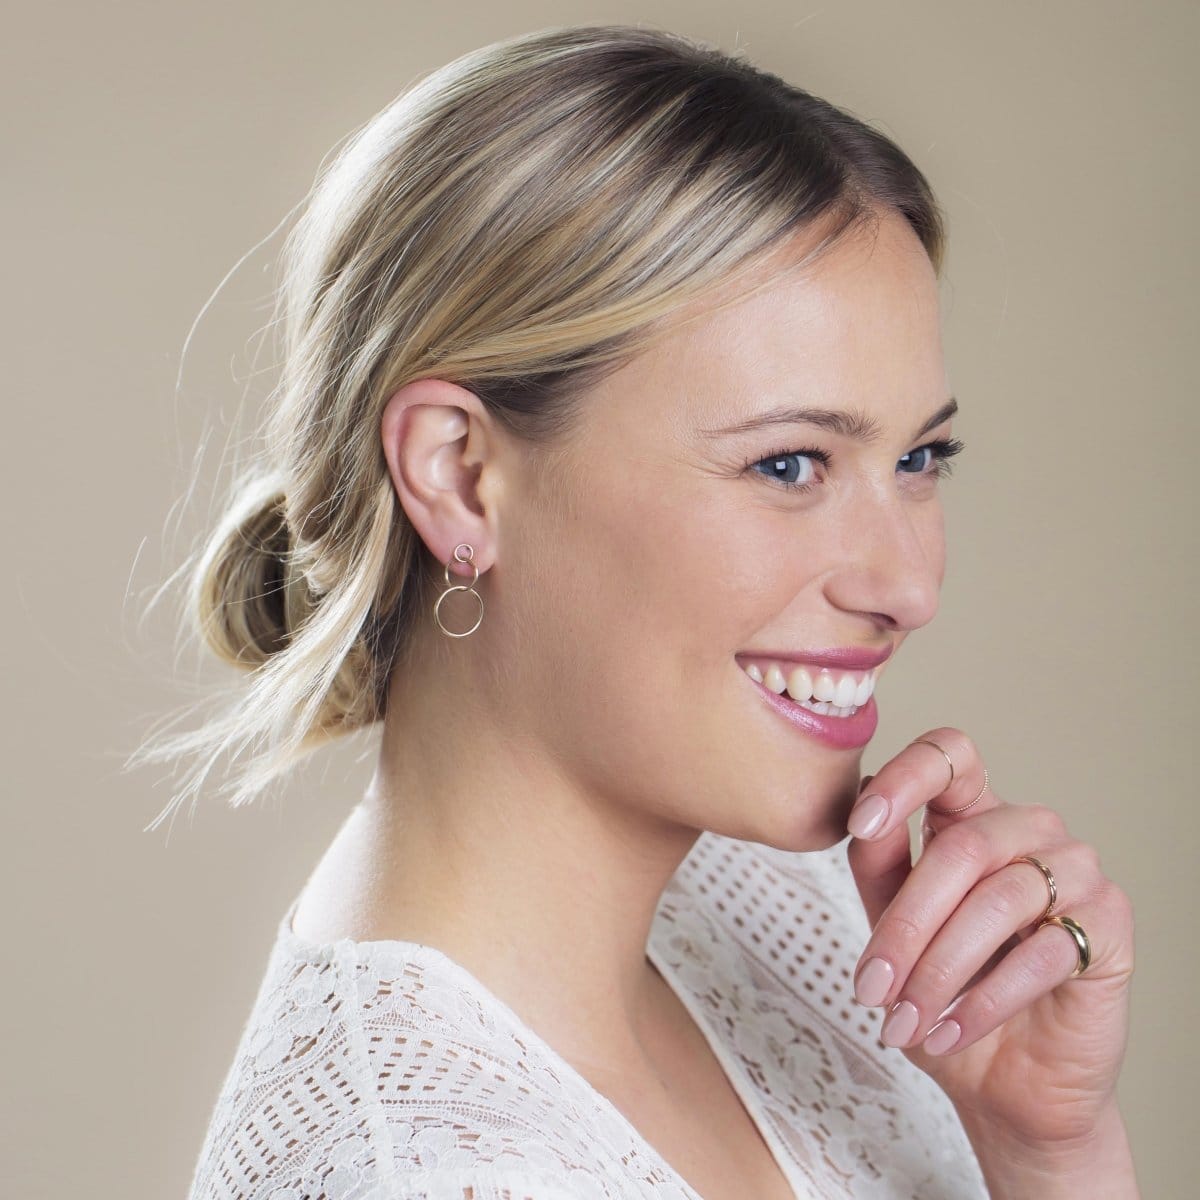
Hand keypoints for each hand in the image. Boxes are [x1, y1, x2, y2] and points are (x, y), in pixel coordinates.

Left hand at [844, 727, 1134, 1166]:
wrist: (1004, 1080)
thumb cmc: (943, 989)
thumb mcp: (893, 922)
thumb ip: (879, 864)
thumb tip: (859, 809)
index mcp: (971, 812)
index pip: (949, 753)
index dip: (904, 777)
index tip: (861, 824)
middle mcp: (1028, 829)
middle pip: (961, 846)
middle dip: (906, 925)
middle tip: (871, 988)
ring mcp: (1076, 871)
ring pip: (997, 900)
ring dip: (939, 971)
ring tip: (905, 1021)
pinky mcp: (1109, 925)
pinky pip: (1041, 953)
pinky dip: (984, 1000)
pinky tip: (949, 1033)